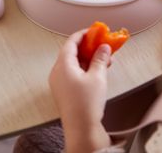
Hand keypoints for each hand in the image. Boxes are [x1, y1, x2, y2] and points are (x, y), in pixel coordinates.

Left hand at [49, 30, 111, 152]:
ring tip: (104, 59)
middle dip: (88, 47)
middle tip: (101, 44)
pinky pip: (73, 73)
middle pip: (71, 52)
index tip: (94, 31)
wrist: (81, 130)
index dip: (83, 34)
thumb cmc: (86, 104)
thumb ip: (100, 58)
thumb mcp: (98, 77)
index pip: (71, 42)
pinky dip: (85, 68)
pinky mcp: (64, 91)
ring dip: (88, 58)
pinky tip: (98, 71)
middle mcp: (57, 72)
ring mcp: (59, 82)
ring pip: (73, 63)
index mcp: (62, 65)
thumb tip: (103, 47)